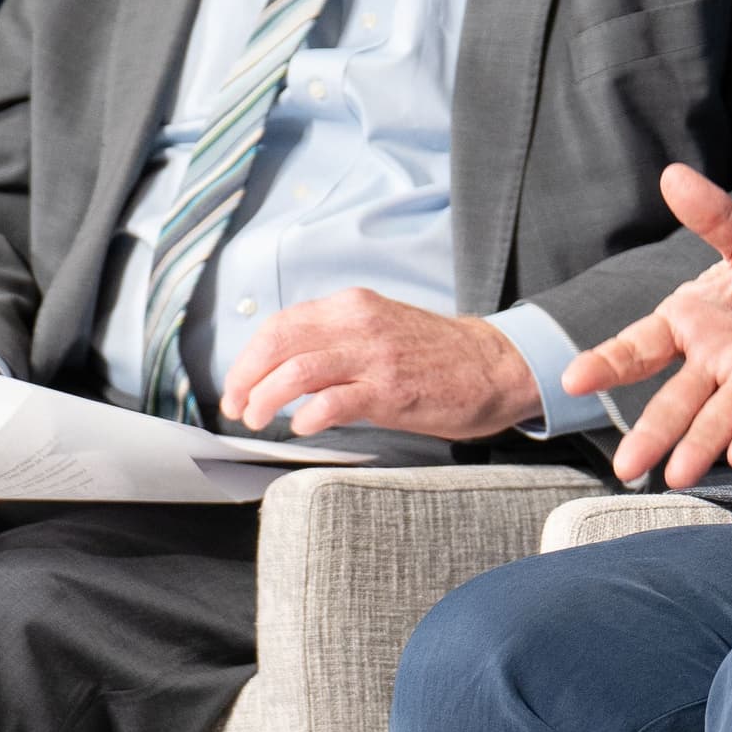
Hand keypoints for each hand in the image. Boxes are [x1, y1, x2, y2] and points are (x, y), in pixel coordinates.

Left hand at [222, 289, 534, 439]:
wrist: (495, 366)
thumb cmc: (435, 356)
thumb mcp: (378, 330)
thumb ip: (334, 340)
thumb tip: (280, 368)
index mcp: (353, 305)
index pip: (279, 325)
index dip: (247, 359)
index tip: (236, 387)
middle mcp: (360, 322)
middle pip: (278, 343)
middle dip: (245, 378)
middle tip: (237, 407)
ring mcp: (376, 355)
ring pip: (297, 370)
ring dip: (265, 398)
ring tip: (257, 419)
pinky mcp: (392, 389)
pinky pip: (334, 401)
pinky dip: (307, 415)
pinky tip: (302, 426)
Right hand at [563, 165, 731, 485]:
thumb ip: (715, 216)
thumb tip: (674, 176)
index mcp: (692, 320)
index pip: (640, 346)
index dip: (608, 362)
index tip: (574, 379)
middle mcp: (715, 360)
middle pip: (676, 400)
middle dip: (652, 432)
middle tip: (627, 465)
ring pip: (720, 419)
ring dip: (700, 446)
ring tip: (678, 474)